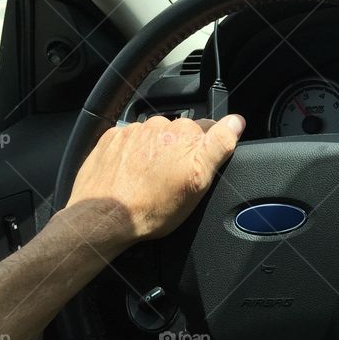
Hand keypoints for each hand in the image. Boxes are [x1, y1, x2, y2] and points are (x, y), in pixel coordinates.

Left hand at [63, 114, 244, 251]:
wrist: (102, 218)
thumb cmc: (150, 208)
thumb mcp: (198, 183)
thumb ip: (219, 146)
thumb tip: (235, 121)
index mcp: (186, 134)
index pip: (209, 129)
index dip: (207, 149)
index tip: (197, 166)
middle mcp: (161, 126)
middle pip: (180, 133)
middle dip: (179, 151)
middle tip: (172, 179)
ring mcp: (134, 130)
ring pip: (154, 136)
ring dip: (155, 151)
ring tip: (148, 179)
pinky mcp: (113, 137)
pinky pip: (130, 139)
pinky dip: (132, 153)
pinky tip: (130, 174)